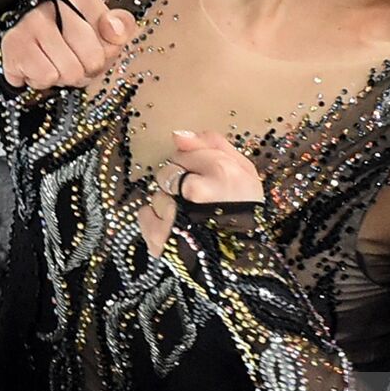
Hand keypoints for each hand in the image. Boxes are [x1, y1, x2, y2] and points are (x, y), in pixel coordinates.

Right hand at [0, 0, 136, 90]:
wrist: (32, 52)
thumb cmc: (74, 42)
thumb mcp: (108, 34)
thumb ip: (123, 26)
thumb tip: (114, 28)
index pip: (113, 35)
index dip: (107, 51)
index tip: (95, 46)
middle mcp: (52, 1)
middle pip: (92, 59)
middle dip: (86, 70)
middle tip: (73, 60)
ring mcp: (29, 21)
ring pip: (67, 71)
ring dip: (63, 78)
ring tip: (55, 63)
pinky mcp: (13, 43)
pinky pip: (44, 77)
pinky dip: (43, 81)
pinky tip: (38, 67)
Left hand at [138, 129, 264, 257]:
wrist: (244, 256)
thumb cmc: (245, 209)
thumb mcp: (244, 171)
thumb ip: (214, 145)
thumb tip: (177, 134)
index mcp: (222, 172)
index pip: (186, 153)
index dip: (194, 166)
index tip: (207, 181)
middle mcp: (195, 191)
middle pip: (168, 172)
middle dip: (179, 183)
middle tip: (198, 200)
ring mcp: (174, 216)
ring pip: (157, 193)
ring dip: (168, 202)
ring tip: (188, 217)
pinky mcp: (159, 238)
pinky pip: (144, 214)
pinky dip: (154, 220)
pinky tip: (174, 227)